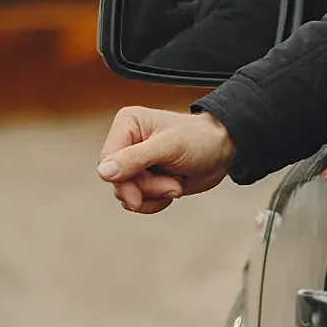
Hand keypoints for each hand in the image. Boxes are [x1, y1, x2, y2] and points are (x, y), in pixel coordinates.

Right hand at [96, 107, 235, 213]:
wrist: (223, 151)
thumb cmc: (200, 139)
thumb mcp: (168, 147)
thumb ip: (134, 159)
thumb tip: (103, 172)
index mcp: (127, 125)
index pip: (107, 161)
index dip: (122, 181)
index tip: (139, 197)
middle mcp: (127, 142)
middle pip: (117, 180)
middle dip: (146, 189)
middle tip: (172, 187)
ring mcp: (136, 162)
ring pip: (127, 193)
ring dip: (153, 196)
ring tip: (175, 185)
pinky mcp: (146, 178)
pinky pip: (138, 200)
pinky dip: (155, 202)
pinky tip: (172, 190)